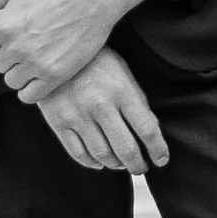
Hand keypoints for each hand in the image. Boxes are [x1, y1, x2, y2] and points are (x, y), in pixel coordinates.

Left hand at [0, 0, 157, 96]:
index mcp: (2, 26)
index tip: (8, 39)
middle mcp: (16, 47)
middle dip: (8, 56)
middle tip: (26, 45)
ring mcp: (35, 63)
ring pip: (12, 81)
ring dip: (20, 72)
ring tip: (35, 59)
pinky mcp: (55, 76)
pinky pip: (30, 96)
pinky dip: (31, 90)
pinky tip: (39, 76)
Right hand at [34, 51, 168, 176]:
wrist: (54, 49)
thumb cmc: (96, 61)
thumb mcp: (123, 72)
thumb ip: (137, 101)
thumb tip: (151, 131)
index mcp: (121, 90)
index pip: (147, 129)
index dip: (158, 150)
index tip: (161, 160)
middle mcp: (100, 105)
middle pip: (125, 149)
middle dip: (138, 165)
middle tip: (141, 168)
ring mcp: (77, 114)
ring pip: (102, 155)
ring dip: (116, 165)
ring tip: (121, 164)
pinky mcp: (58, 121)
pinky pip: (78, 153)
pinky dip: (92, 163)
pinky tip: (99, 161)